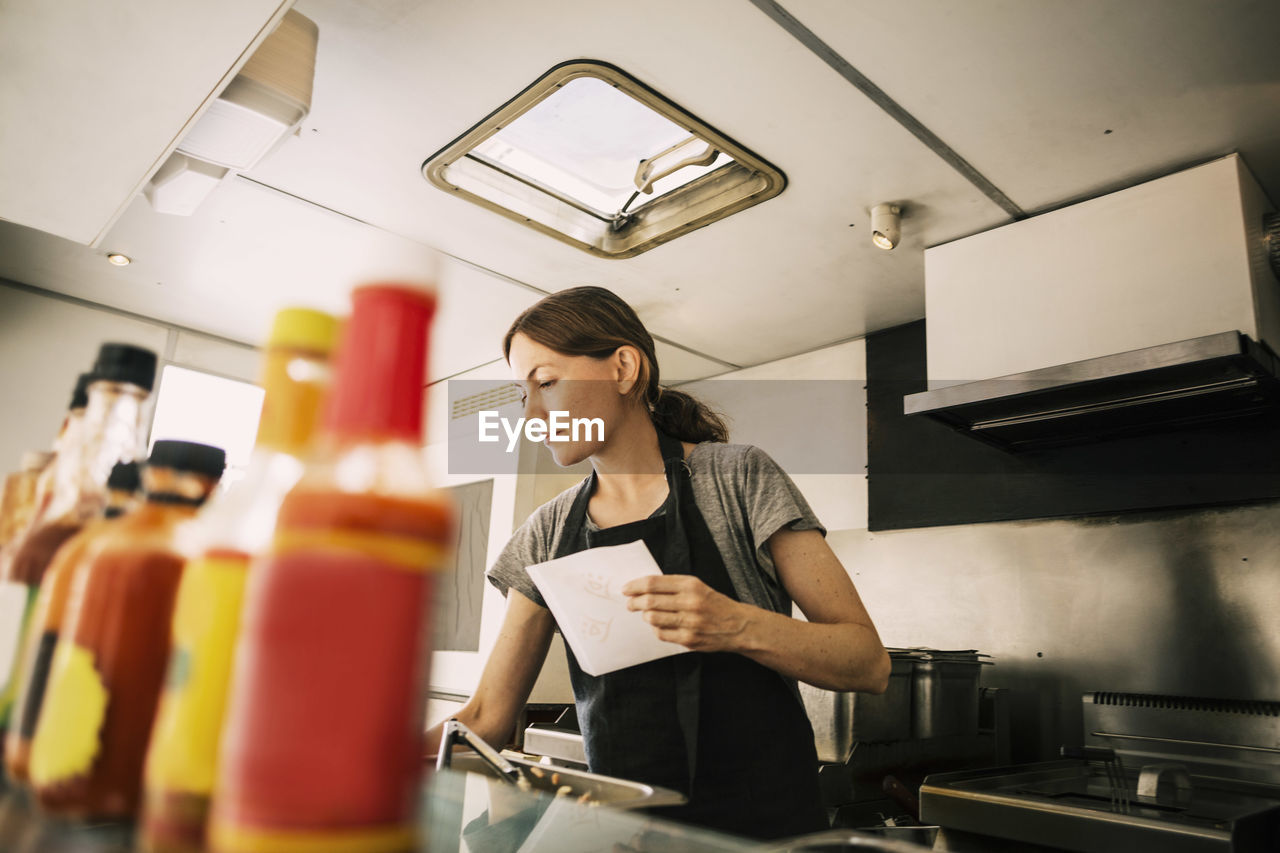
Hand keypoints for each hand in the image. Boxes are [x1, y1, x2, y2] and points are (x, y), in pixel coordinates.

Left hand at [621, 574, 749, 651]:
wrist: (738, 625)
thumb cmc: (714, 604)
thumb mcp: (697, 587)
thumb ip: (673, 586)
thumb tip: (643, 588)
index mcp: (690, 585)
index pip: (654, 583)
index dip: (635, 586)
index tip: (626, 589)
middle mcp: (690, 602)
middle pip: (650, 601)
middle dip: (634, 602)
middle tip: (630, 604)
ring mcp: (689, 622)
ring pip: (653, 619)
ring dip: (645, 616)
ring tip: (647, 614)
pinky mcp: (689, 639)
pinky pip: (661, 634)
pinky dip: (657, 629)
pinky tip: (660, 625)